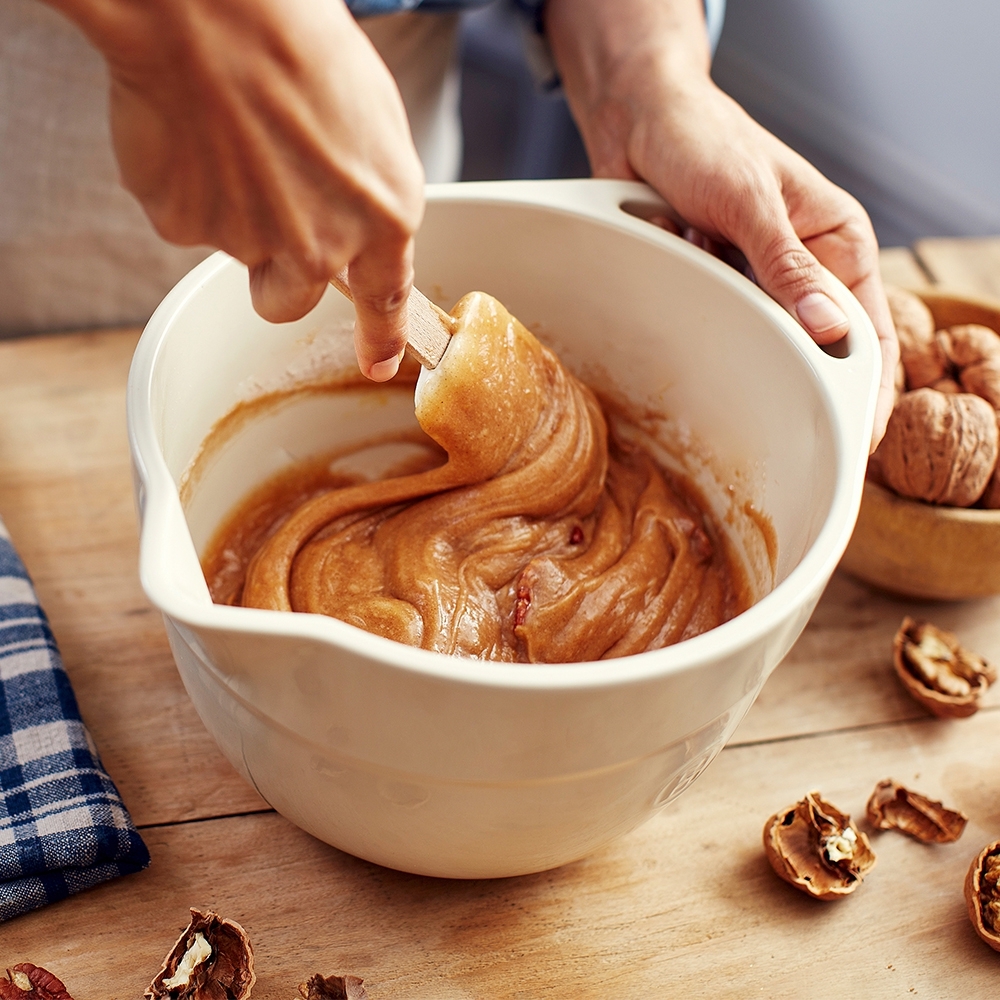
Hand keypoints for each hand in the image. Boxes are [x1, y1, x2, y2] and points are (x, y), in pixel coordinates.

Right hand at [45, 0, 423, 380]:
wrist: (213, 7)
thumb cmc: (299, 41)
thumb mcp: (371, 121)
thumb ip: (366, 192)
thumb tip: (352, 220)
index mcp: (384, 215)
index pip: (387, 300)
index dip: (381, 338)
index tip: (377, 364)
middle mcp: (323, 245)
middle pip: (292, 299)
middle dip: (279, 272)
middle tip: (263, 209)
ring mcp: (252, 243)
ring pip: (239, 254)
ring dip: (234, 217)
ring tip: (230, 141)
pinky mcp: (187, 226)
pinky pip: (186, 218)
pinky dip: (186, 184)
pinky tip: (193, 131)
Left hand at [547, 0, 898, 448]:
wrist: (639, 119)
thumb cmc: (706, 140)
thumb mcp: (751, 204)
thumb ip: (788, 269)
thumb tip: (831, 333)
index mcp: (837, 244)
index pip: (867, 331)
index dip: (866, 390)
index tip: (855, 439)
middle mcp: (802, 268)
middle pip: (813, 347)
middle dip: (797, 384)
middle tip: (784, 434)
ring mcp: (754, 280)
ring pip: (759, 340)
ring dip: (736, 346)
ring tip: (722, 359)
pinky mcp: (712, 284)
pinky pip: (711, 323)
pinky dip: (695, 321)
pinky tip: (682, 299)